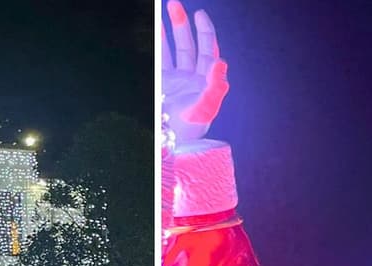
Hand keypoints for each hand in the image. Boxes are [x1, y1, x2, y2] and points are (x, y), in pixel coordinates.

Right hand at [162, 1, 229, 143]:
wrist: (172, 146)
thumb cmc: (192, 130)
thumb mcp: (206, 108)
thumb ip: (215, 86)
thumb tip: (221, 61)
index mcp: (204, 80)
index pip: (207, 49)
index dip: (205, 31)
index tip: (199, 14)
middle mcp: (190, 78)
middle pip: (187, 45)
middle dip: (181, 24)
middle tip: (174, 4)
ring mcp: (174, 82)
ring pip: (171, 51)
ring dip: (166, 33)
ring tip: (158, 13)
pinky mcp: (161, 87)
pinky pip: (158, 62)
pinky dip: (155, 48)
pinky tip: (150, 36)